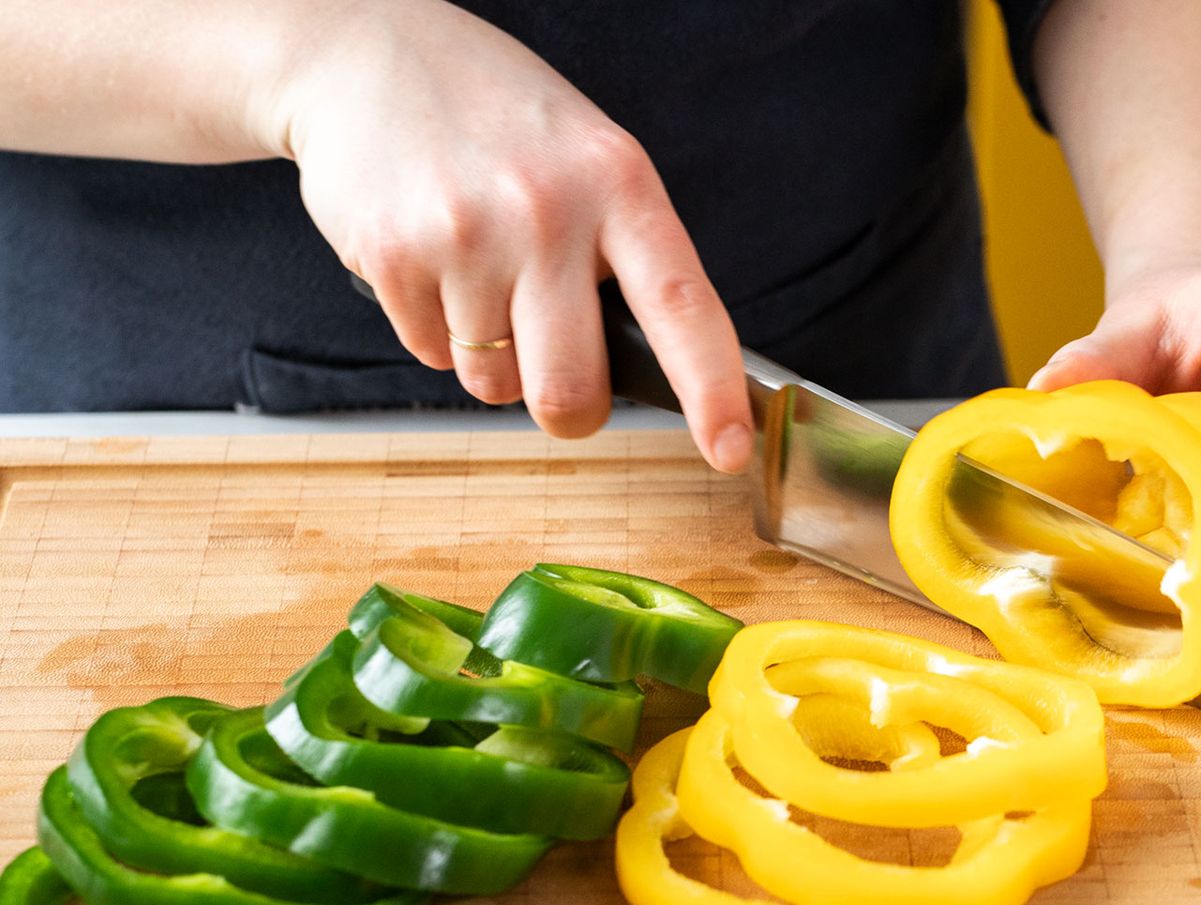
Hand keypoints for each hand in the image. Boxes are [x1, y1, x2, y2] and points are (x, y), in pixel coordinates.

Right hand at [269, 0, 750, 465]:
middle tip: (561, 377)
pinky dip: (436, 329)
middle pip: (571, 391)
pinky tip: (434, 261)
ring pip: (495, 384)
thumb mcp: (591, 160)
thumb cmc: (499, 122)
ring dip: (493, 358)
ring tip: (481, 276)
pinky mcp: (393, 256)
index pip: (683, 308)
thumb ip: (628, 256)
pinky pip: (432, 355)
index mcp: (618, 183)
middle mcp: (547, 210)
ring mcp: (466, 236)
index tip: (731, 450)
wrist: (362, 52)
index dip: (712, 391)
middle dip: (569, 410)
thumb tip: (661, 372)